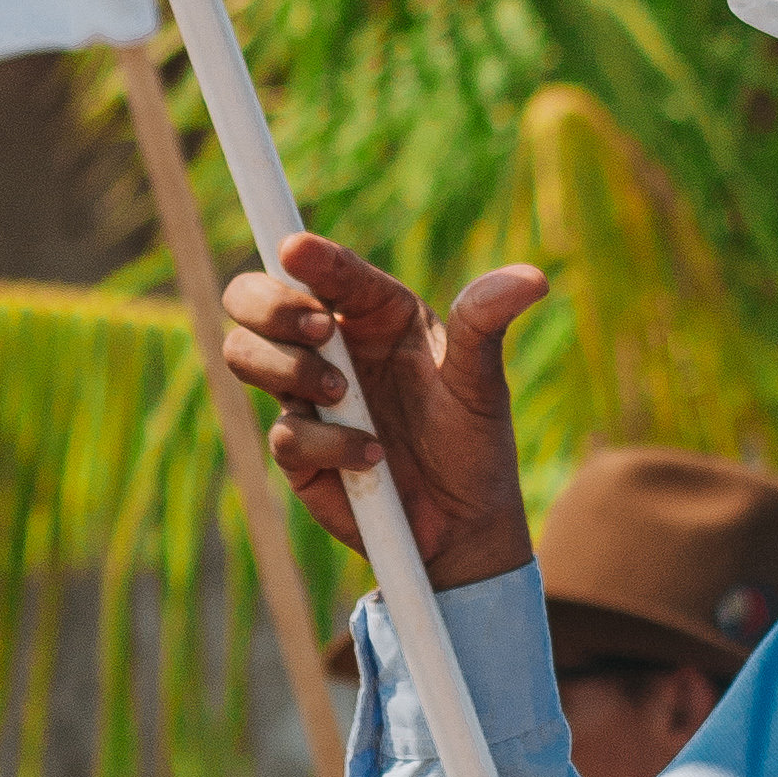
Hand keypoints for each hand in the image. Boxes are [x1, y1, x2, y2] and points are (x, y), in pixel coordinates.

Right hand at [217, 232, 545, 575]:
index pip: (326, 270)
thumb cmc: (474, 443)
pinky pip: (286, 434)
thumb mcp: (483, 381)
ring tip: (342, 394)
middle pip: (252, 298)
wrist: (464, 525)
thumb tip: (532, 278)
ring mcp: (304, 396)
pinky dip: (328, 444)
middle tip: (321, 330)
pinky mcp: (298, 450)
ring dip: (288, 368)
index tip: (299, 251)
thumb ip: (486, 324)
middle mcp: (330, 345)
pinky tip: (373, 456)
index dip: (307, 256)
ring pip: (245, 354)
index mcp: (372, 311)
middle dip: (270, 305)